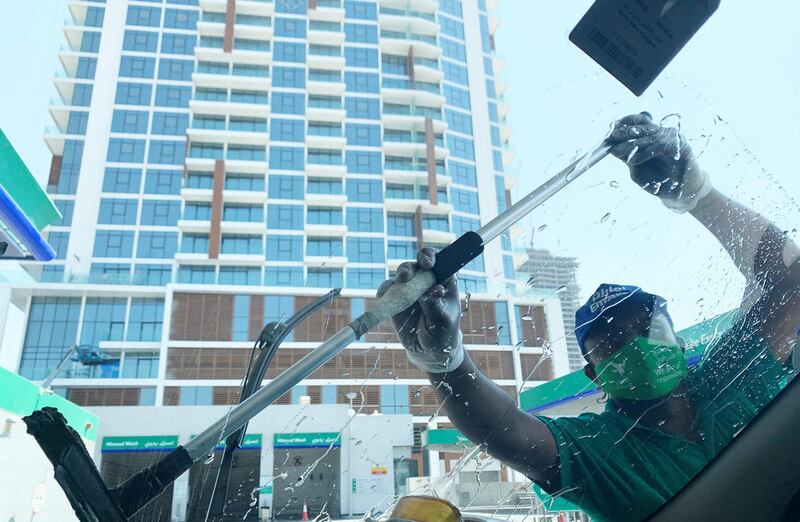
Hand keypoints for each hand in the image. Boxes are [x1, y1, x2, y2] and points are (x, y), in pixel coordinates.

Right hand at [377, 247, 463, 372]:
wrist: (428, 352)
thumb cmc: (443, 333)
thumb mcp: (442, 321)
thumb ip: (435, 305)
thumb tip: (432, 290)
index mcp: (444, 281)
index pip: (440, 261)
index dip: (432, 257)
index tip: (428, 264)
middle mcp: (426, 280)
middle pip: (417, 263)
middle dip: (412, 265)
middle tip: (408, 275)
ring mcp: (410, 288)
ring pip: (402, 273)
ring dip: (400, 275)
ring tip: (402, 283)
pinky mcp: (395, 298)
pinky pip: (387, 289)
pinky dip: (385, 290)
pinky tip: (385, 296)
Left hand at [606, 112, 711, 212]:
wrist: (681, 192)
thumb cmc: (660, 181)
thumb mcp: (638, 170)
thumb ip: (627, 159)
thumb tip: (612, 148)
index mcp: (651, 136)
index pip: (638, 122)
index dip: (624, 123)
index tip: (610, 130)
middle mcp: (661, 133)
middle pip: (642, 125)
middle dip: (625, 130)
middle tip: (612, 136)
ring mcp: (671, 138)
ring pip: (649, 135)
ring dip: (631, 143)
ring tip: (617, 150)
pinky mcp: (680, 145)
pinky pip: (659, 146)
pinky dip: (645, 153)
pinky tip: (633, 160)